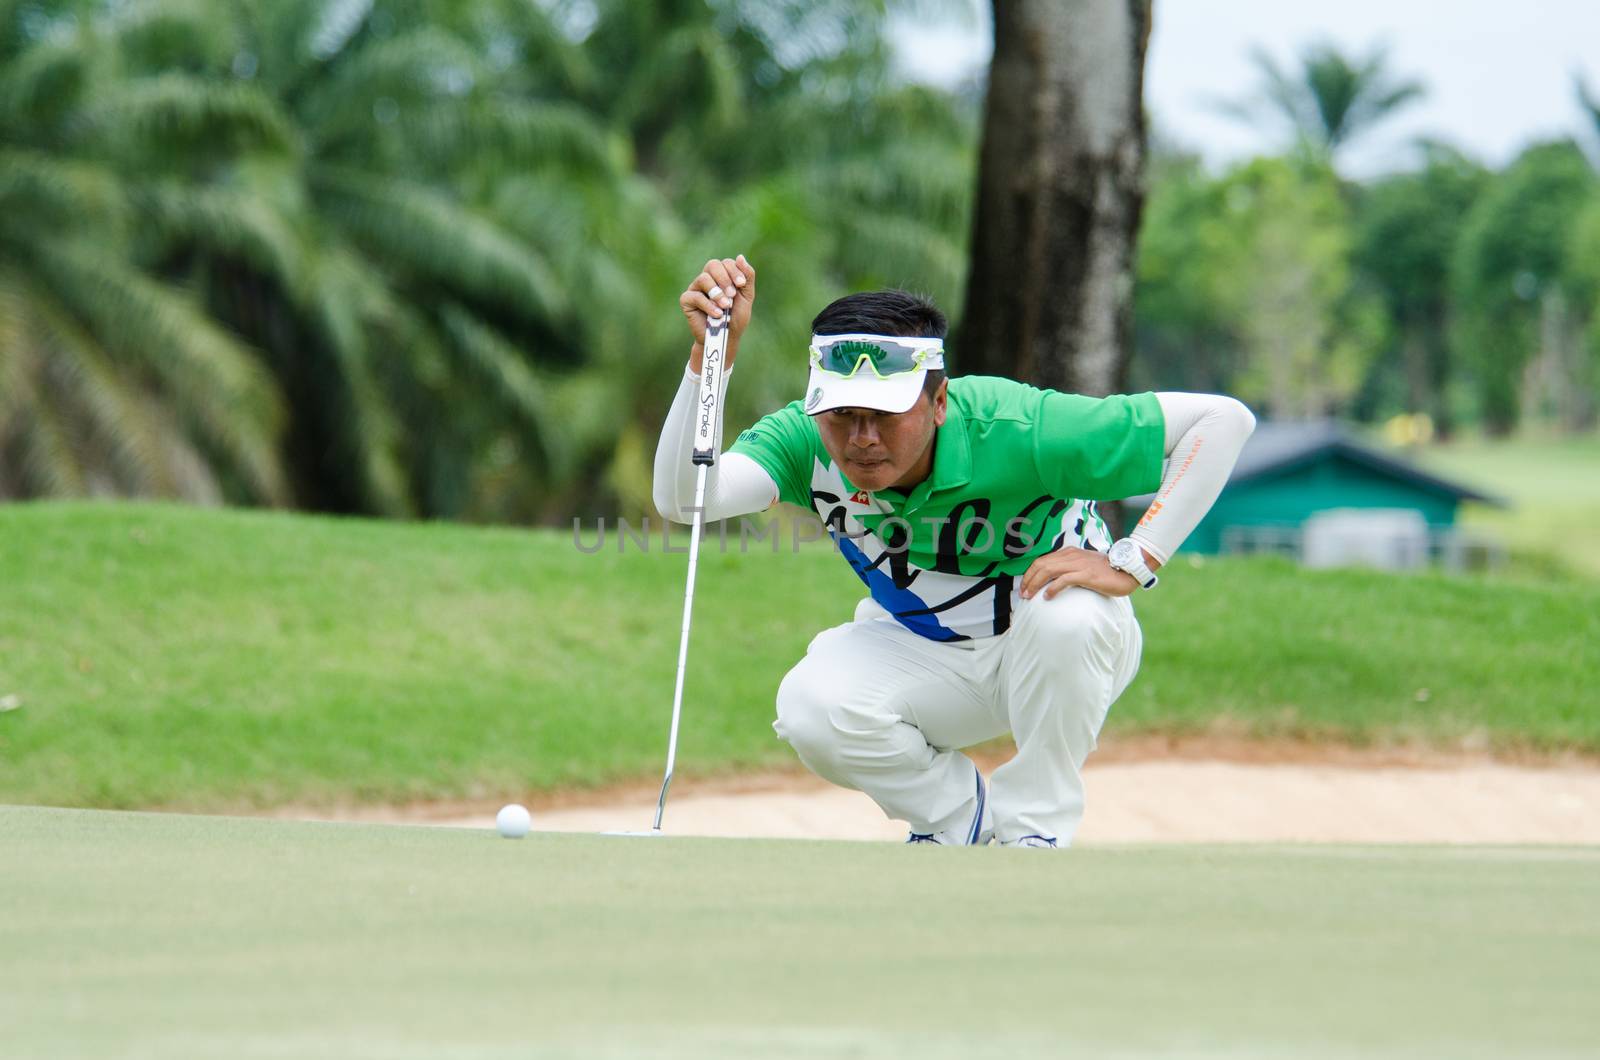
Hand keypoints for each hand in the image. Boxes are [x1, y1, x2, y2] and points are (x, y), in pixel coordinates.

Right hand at [680, 255, 754, 373]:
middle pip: (712, 264)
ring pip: (703, 278)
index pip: (726, 263)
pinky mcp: (687, 300)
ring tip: (725, 306)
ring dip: (717, 293)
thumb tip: (740, 256)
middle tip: (732, 295)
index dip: (734, 271)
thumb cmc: (735, 318)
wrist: (726, 338)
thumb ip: (747, 277)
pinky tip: (717, 314)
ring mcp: (695, 289)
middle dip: (725, 278)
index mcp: (722, 276)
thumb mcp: (746, 297)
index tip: (741, 285)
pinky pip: (695, 296)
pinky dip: (708, 305)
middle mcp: (707, 279)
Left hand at [1019, 546, 1142, 600]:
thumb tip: (1053, 582)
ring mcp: (1078, 564)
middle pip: (1041, 565)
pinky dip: (1053, 588)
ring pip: (1048, 571)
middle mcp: (1071, 556)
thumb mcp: (1083, 567)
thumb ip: (1069, 569)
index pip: (1042, 561)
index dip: (1030, 574)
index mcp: (1069, 553)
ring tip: (1030, 596)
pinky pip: (1064, 580)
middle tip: (1023, 594)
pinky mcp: (1086, 574)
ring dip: (1036, 584)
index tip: (1024, 587)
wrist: (1127, 570)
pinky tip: (1047, 597)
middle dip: (1028, 580)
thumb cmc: (1106, 571)